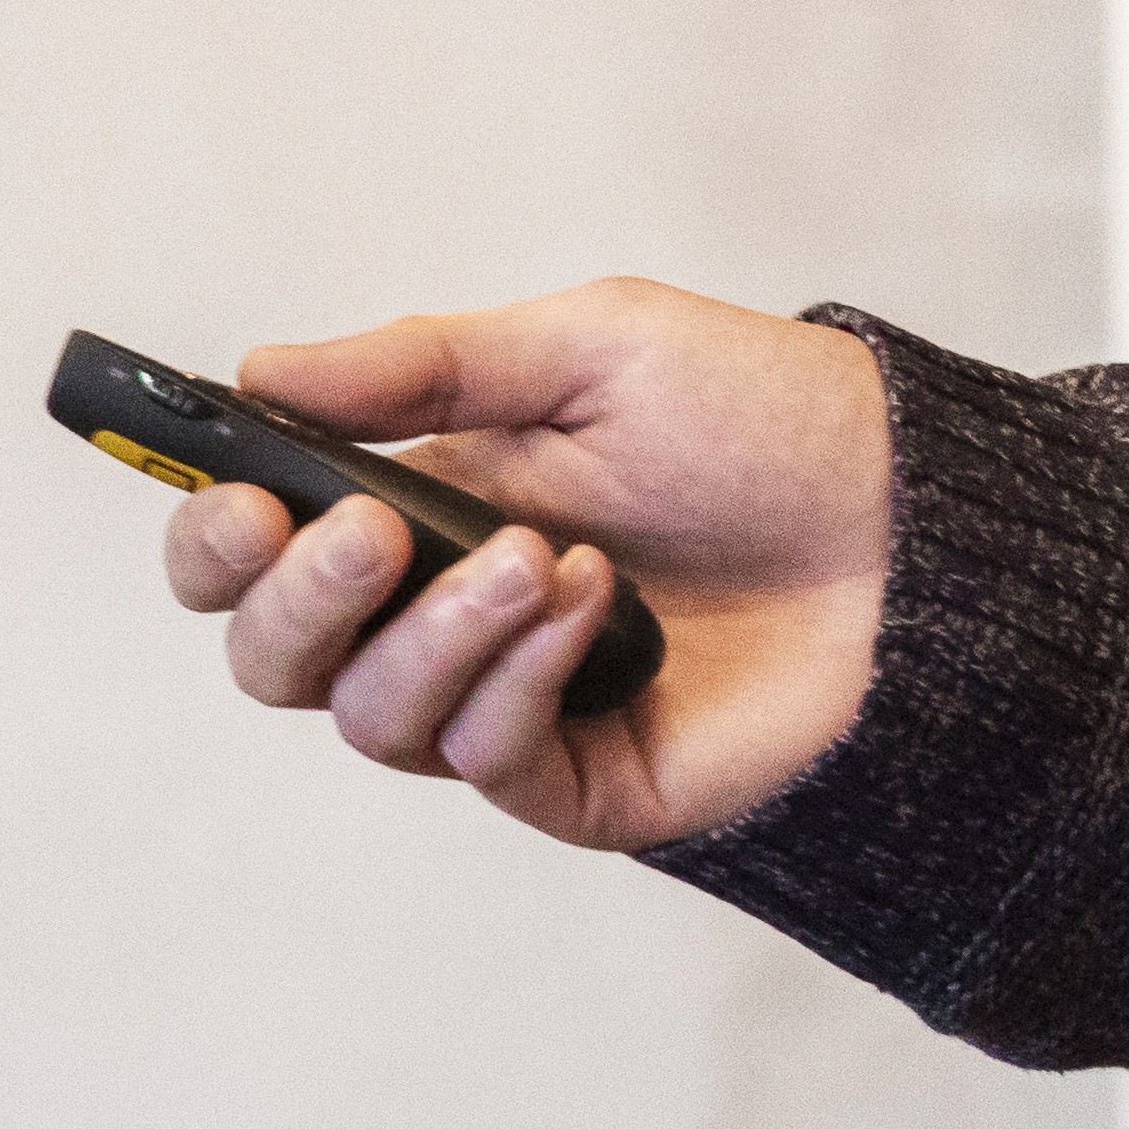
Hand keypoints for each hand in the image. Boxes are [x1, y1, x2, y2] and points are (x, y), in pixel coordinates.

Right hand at [159, 278, 892, 851]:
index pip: (258, 550)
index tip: (235, 500)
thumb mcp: (593, 348)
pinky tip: (595, 604)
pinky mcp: (578, 780)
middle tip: (364, 532)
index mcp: (423, 505)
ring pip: (371, 717)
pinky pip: (485, 756)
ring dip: (437, 629)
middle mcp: (445, 615)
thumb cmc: (765, 421)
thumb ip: (424, 367)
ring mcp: (507, 704)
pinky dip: (520, 676)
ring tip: (541, 556)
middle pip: (277, 659)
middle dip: (294, 601)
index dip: (213, 537)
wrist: (915, 523)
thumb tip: (260, 372)